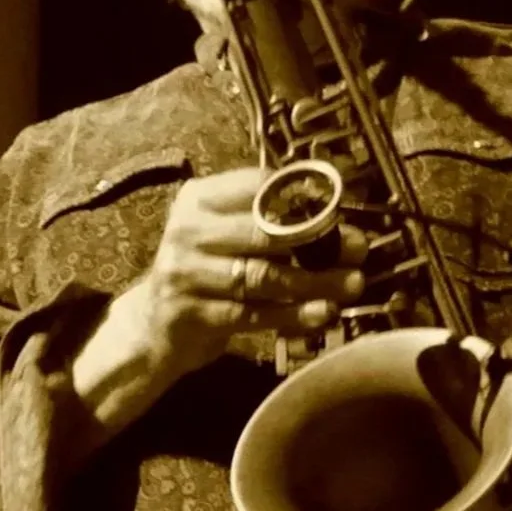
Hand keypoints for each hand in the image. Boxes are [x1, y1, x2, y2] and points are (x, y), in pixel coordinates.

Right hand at [123, 165, 366, 380]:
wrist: (153, 325)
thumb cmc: (203, 272)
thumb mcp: (221, 234)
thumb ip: (265, 222)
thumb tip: (337, 222)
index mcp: (198, 200)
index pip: (256, 185)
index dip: (303, 196)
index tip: (340, 208)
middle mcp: (188, 231)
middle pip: (263, 231)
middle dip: (318, 241)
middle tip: (358, 249)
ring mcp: (187, 274)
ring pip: (262, 277)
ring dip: (314, 282)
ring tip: (352, 284)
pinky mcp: (192, 315)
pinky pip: (253, 315)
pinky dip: (293, 315)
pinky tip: (322, 314)